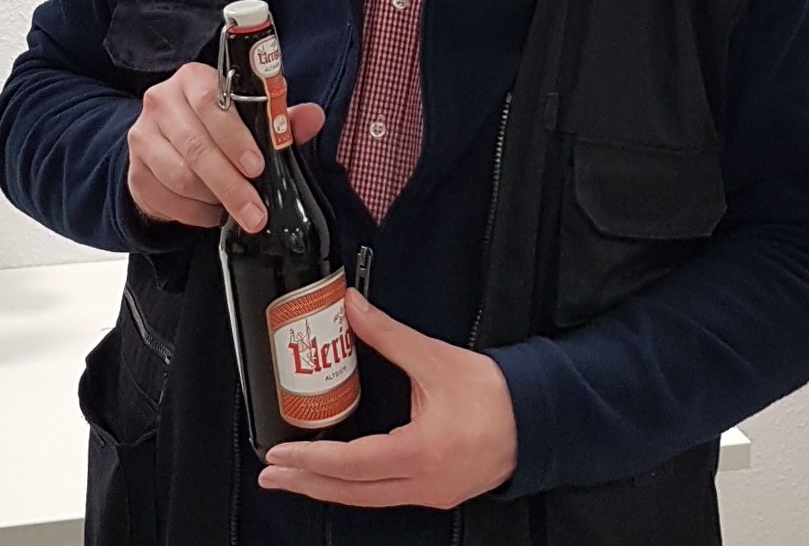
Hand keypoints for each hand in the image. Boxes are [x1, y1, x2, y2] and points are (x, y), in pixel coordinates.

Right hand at [126, 61, 324, 229]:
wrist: (170, 143)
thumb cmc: (218, 124)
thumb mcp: (252, 114)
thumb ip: (280, 117)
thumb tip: (312, 117)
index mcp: (193, 79)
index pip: (211, 102)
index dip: (235, 137)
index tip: (258, 166)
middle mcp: (162, 103)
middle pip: (196, 147)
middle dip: (230, 184)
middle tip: (256, 211)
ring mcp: (143, 138)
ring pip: (179, 177)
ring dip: (214, 200)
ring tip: (239, 211)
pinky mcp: (135, 172)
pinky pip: (166, 200)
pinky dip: (195, 213)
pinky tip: (213, 213)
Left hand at [258, 289, 517, 508]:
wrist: (537, 418)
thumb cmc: (494, 394)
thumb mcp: (435, 359)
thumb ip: (387, 335)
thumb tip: (351, 308)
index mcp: (421, 452)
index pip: (352, 465)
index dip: (311, 461)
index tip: (279, 455)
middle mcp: (422, 483)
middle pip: (351, 493)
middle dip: (305, 484)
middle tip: (271, 474)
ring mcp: (429, 493)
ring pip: (365, 499)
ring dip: (326, 488)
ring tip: (294, 476)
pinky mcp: (435, 492)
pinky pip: (383, 496)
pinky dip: (354, 487)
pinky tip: (338, 476)